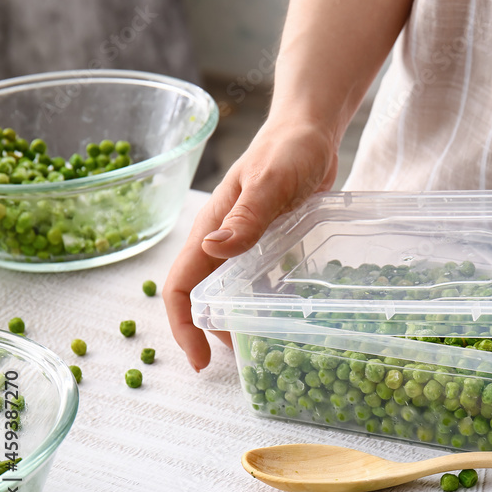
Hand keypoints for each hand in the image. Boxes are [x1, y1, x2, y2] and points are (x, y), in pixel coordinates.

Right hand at [165, 120, 337, 370]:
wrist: (310, 129)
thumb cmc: (289, 150)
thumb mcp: (270, 183)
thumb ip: (246, 217)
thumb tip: (211, 250)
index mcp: (211, 230)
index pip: (182, 286)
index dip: (184, 327)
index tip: (201, 360)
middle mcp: (222, 240)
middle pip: (201, 295)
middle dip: (209, 331)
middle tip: (239, 362)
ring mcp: (245, 241)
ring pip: (229, 289)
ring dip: (236, 318)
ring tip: (262, 345)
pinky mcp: (269, 240)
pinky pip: (258, 278)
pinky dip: (263, 299)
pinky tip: (285, 314)